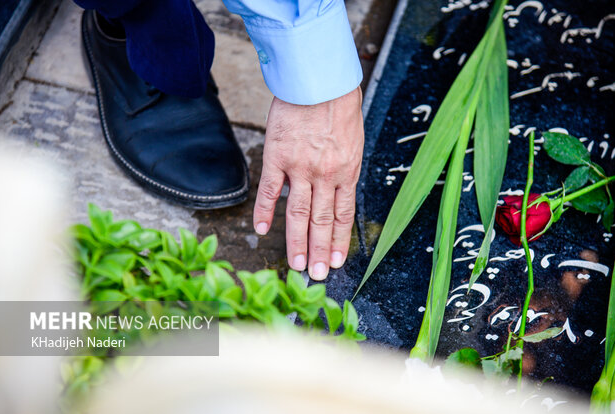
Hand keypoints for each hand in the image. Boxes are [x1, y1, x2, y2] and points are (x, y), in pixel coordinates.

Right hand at [253, 87, 363, 280]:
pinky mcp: (278, 157)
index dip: (338, 241)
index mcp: (346, 172)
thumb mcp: (352, 142)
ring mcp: (300, 168)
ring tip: (295, 265)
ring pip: (297, 214)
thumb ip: (343, 170)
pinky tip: (261, 229)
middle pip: (320, 221)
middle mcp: (325, 175)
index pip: (343, 216)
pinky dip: (264, 211)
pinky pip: (269, 190)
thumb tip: (334, 194)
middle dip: (318, 251)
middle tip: (316, 275)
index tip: (335, 261)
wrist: (320, 81)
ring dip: (296, 242)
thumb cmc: (338, 108)